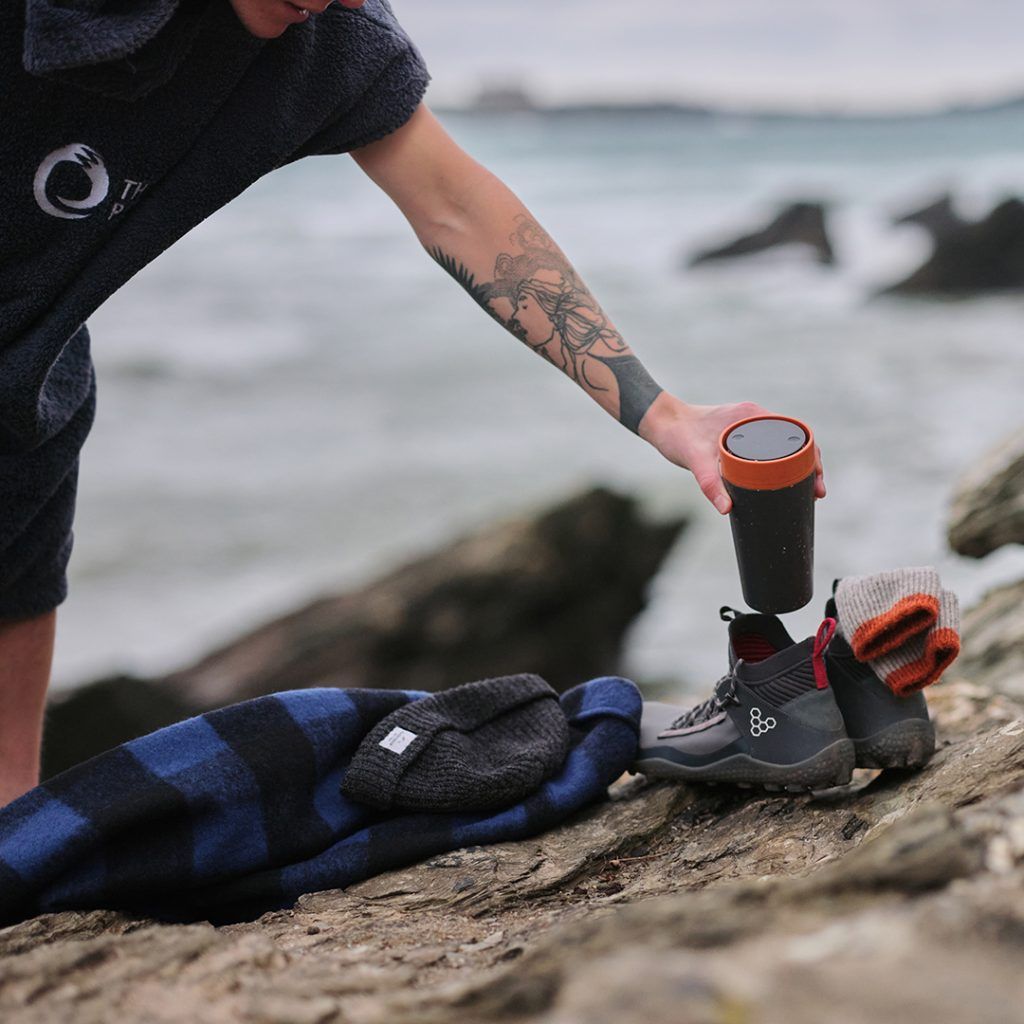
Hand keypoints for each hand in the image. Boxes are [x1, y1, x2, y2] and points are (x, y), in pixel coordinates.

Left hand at [639, 395, 825, 513]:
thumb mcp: (695, 461)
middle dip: (810, 467)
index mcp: (752, 416)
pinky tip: (784, 481)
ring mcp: (749, 424)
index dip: (813, 458)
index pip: (796, 435)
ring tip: (806, 491)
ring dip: (797, 465)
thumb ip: (709, 484)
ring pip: (783, 445)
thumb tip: (727, 510)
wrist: (661, 423)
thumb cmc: (677, 436)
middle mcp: (755, 417)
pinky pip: (769, 447)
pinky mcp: (742, 434)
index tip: (817, 481)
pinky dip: (781, 462)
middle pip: (794, 442)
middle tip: (816, 494)